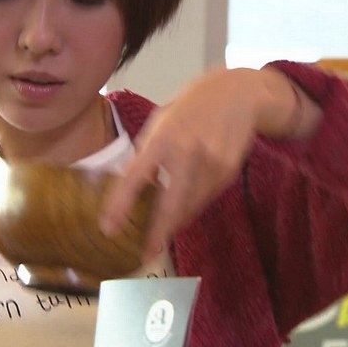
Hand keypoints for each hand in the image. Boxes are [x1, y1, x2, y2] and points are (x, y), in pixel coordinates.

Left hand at [99, 67, 316, 259]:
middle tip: (145, 253)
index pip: (136, 176)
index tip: (108, 228)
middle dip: (157, 233)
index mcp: (162, 136)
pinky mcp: (228, 173)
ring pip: (189, 206)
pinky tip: (186, 204)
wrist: (239, 93)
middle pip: (170, 204)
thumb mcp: (162, 119)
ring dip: (175, 221)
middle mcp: (187, 151)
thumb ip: (150, 151)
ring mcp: (211, 164)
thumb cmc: (191, 106)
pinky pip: (205, 199)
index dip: (120, 204)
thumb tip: (137, 186)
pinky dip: (192, 205)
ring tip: (162, 231)